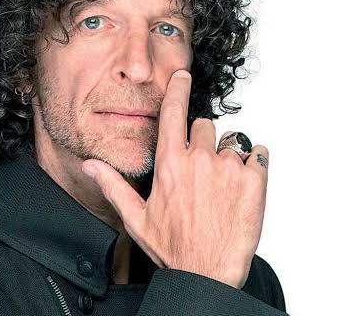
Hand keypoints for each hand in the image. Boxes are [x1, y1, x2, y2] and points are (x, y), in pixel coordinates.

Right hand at [81, 69, 269, 288]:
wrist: (207, 274)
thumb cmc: (174, 249)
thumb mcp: (136, 217)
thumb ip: (113, 185)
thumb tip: (91, 165)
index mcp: (170, 163)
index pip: (173, 111)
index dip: (177, 89)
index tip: (182, 75)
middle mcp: (198, 158)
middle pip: (204, 126)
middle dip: (203, 143)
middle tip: (203, 174)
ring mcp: (227, 167)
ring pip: (231, 142)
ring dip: (228, 158)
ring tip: (223, 188)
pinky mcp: (253, 179)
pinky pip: (257, 154)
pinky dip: (253, 167)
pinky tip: (242, 189)